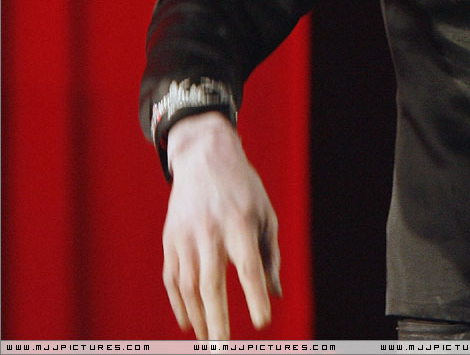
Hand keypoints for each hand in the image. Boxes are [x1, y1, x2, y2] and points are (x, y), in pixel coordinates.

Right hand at [162, 112, 280, 339]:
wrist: (204, 158)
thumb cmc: (243, 189)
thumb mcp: (265, 214)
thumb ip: (270, 256)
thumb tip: (275, 293)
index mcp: (240, 223)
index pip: (248, 267)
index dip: (254, 296)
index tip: (262, 323)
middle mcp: (210, 232)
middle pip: (211, 284)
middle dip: (217, 320)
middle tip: (223, 349)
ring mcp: (185, 237)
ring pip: (188, 287)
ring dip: (198, 318)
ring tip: (209, 341)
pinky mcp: (170, 241)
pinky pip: (172, 280)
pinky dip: (179, 305)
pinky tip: (189, 323)